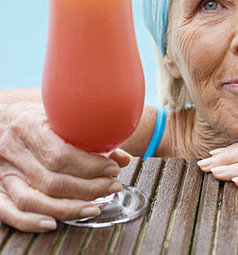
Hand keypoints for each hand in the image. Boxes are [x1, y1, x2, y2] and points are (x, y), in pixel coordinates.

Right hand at [0, 102, 131, 231]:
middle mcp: (12, 152)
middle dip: (88, 188)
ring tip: (94, 207)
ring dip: (68, 208)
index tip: (113, 168)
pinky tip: (54, 223)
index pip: (61, 155)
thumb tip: (123, 158)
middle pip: (52, 181)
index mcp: (28, 127)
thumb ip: (89, 136)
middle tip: (112, 187)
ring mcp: (2, 174)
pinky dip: (31, 222)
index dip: (90, 166)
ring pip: (33, 200)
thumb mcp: (59, 117)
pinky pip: (10, 213)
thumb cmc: (34, 119)